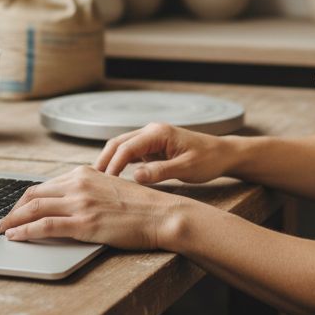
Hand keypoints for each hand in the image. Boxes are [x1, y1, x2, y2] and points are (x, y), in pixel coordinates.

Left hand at [0, 166, 185, 250]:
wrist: (162, 214)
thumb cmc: (141, 207)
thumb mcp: (110, 188)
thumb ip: (89, 191)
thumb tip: (69, 203)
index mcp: (84, 173)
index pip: (45, 185)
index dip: (25, 199)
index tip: (17, 209)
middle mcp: (78, 184)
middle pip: (33, 194)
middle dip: (13, 209)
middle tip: (3, 222)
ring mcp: (80, 203)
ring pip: (33, 209)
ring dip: (13, 221)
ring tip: (2, 231)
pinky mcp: (84, 223)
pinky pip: (44, 226)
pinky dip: (25, 231)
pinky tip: (16, 237)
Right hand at [94, 122, 235, 185]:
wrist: (222, 154)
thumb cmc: (208, 159)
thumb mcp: (186, 168)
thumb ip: (161, 171)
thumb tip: (135, 177)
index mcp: (158, 133)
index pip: (126, 147)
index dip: (113, 165)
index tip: (105, 182)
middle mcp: (151, 131)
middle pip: (118, 143)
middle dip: (104, 161)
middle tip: (92, 182)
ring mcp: (151, 138)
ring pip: (121, 147)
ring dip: (109, 162)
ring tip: (98, 182)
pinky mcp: (152, 147)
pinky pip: (130, 154)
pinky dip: (119, 164)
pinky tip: (113, 179)